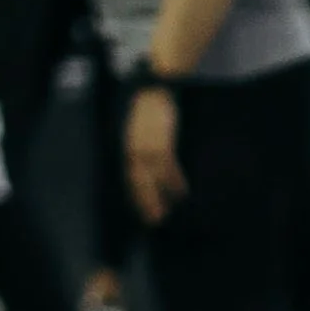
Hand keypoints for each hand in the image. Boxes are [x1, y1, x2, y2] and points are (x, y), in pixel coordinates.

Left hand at [125, 82, 183, 225]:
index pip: (130, 178)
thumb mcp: (140, 131)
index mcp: (128, 147)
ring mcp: (148, 146)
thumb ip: (142, 150)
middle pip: (139, 182)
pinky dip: (174, 182)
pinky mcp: (162, 142)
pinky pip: (168, 168)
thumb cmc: (149, 111)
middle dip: (147, 202)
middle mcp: (134, 150)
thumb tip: (148, 172)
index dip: (136, 198)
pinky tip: (181, 193)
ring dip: (162, 196)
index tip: (143, 214)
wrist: (155, 89)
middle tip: (156, 221)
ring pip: (154, 179)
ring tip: (170, 211)